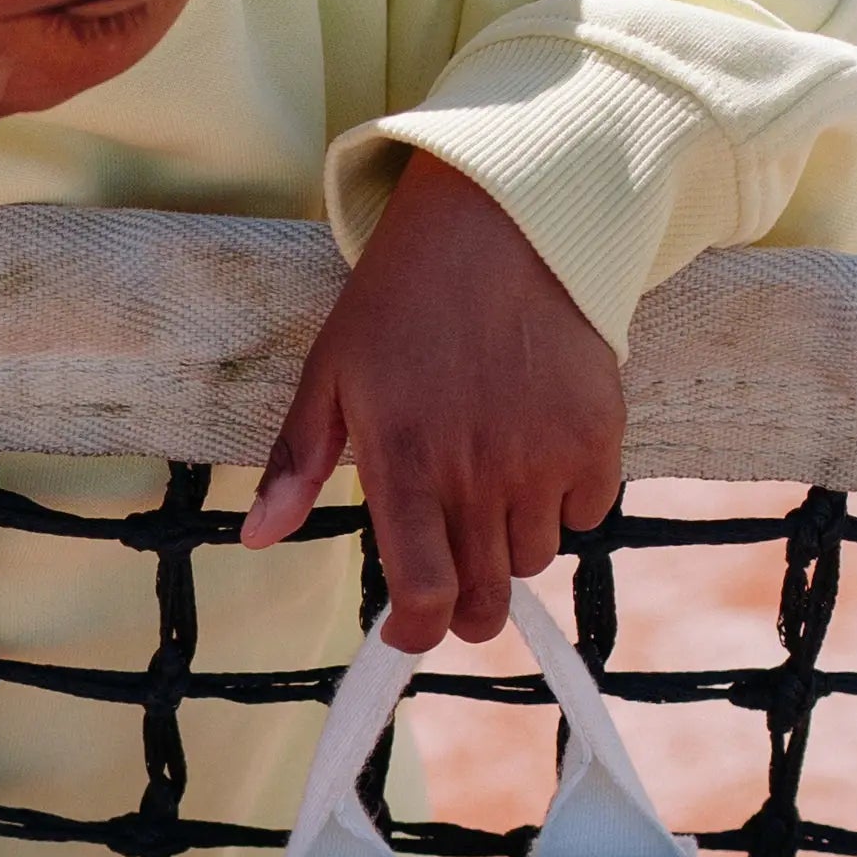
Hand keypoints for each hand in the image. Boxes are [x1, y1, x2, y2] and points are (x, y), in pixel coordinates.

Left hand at [241, 150, 625, 649]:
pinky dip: (566, 504)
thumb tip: (258, 538)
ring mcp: (546, 456)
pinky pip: (590, 512)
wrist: (499, 224)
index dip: (417, 632)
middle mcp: (481, 472)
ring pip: (536, 557)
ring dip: (511, 546)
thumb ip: (299, 462)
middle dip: (467, 610)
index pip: (426, 594)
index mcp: (406, 464)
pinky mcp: (599, 434)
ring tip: (489, 492)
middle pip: (488, 598)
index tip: (407, 630)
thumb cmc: (401, 300)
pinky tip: (538, 459)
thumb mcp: (332, 371)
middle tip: (453, 588)